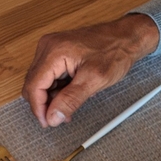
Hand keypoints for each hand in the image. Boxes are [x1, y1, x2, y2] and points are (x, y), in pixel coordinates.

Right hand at [22, 13, 159, 127]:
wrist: (127, 38)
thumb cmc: (115, 52)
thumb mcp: (94, 80)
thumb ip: (70, 100)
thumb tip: (52, 117)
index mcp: (54, 52)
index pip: (34, 86)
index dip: (38, 108)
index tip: (47, 123)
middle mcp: (48, 47)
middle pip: (33, 84)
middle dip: (45, 104)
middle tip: (60, 116)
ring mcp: (51, 49)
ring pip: (39, 82)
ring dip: (51, 97)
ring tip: (69, 105)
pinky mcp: (56, 53)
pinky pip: (48, 76)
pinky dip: (56, 89)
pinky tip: (69, 94)